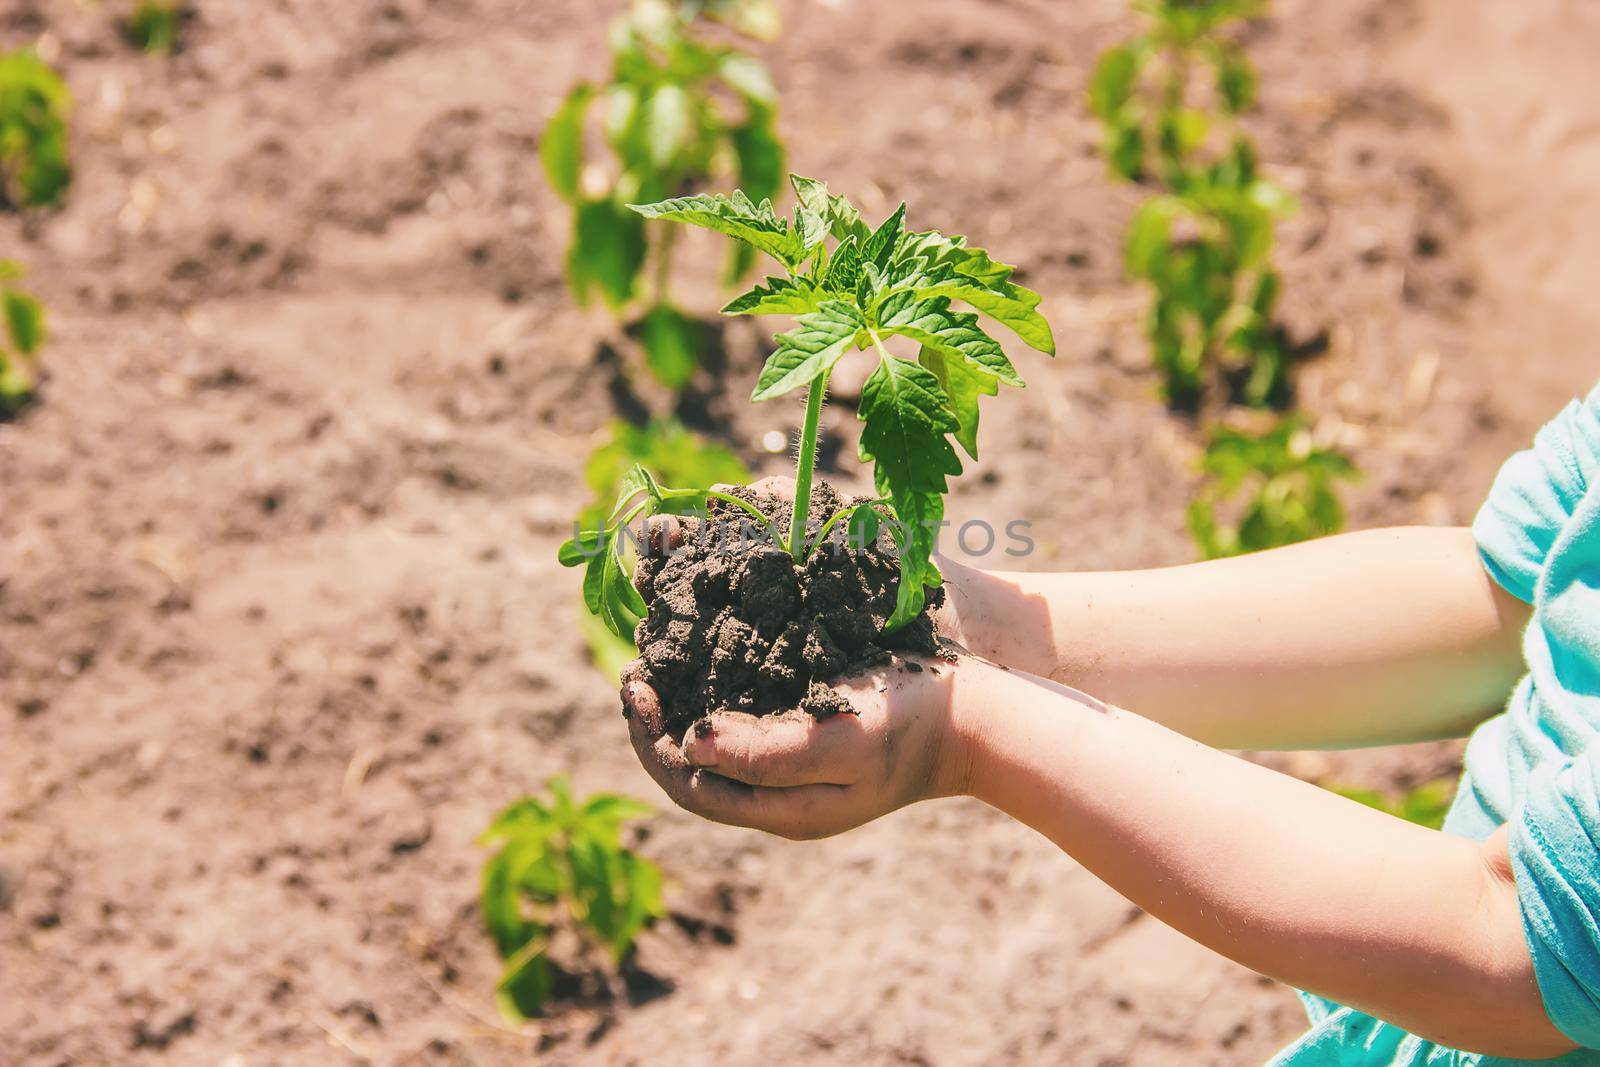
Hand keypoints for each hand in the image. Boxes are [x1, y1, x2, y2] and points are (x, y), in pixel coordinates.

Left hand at [621, 654, 971, 839]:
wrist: (977, 719)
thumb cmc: (909, 725)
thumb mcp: (837, 740)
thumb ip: (765, 752)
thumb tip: (688, 745)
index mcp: (782, 810)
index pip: (686, 784)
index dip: (648, 737)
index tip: (634, 681)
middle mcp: (781, 798)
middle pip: (692, 771)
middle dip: (653, 723)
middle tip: (633, 668)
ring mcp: (798, 771)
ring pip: (715, 748)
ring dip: (679, 707)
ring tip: (658, 658)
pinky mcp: (812, 738)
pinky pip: (744, 725)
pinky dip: (713, 694)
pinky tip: (706, 657)